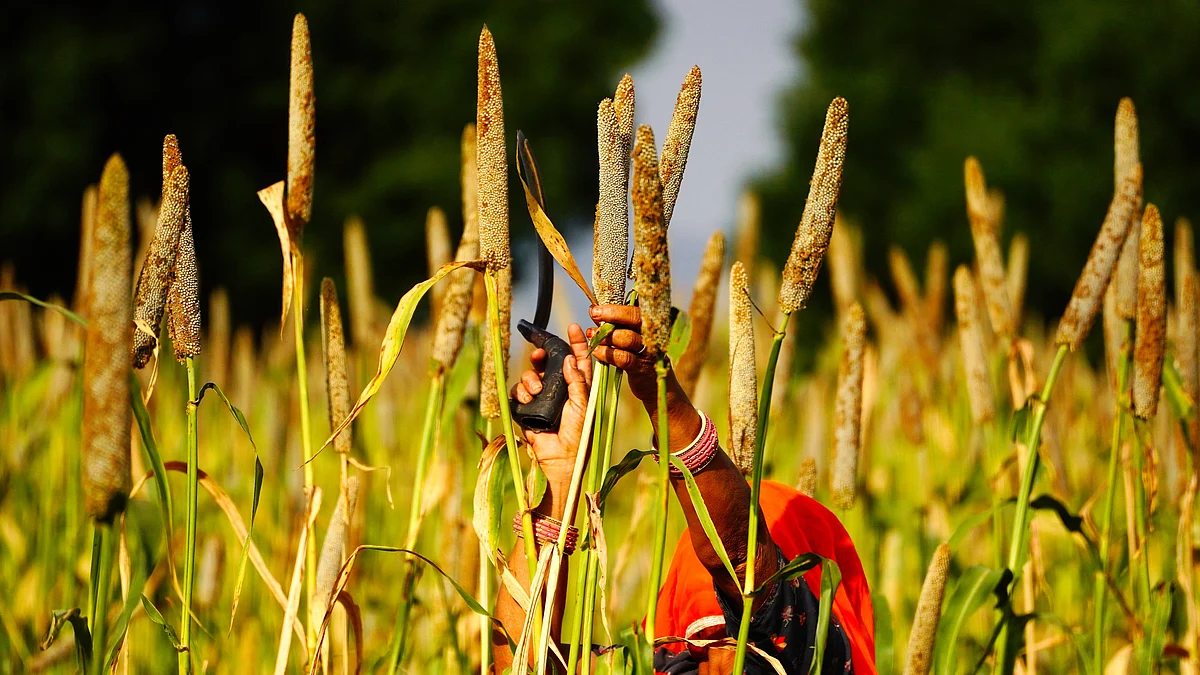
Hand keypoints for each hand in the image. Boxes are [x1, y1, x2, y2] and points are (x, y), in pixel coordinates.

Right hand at [510, 324, 591, 483]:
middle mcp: (559, 388)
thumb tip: (570, 358)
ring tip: (536, 392)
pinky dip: (520, 392)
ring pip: (530, 375)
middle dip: (541, 355)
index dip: (577, 342)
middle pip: (547, 362)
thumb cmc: (578, 433)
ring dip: (530, 379)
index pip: (578, 358)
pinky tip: (527, 400)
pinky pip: (518, 390)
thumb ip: (577, 380)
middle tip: (538, 354)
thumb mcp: (583, 404)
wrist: (561, 457)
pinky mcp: (526, 407)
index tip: (574, 326)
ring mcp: (542, 397)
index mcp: (578, 385)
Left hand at [586, 304, 662, 403]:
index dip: (615, 307)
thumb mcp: (634, 338)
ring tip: (592, 335)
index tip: (596, 307)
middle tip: (594, 314)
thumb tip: (597, 312)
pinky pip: (623, 358)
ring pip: (628, 338)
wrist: (655, 386)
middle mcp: (654, 334)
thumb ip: (619, 325)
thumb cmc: (640, 357)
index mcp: (652, 324)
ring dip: (607, 335)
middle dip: (612, 314)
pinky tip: (596, 352)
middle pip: (635, 318)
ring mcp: (650, 351)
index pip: (636, 308)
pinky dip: (607, 353)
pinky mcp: (643, 368)